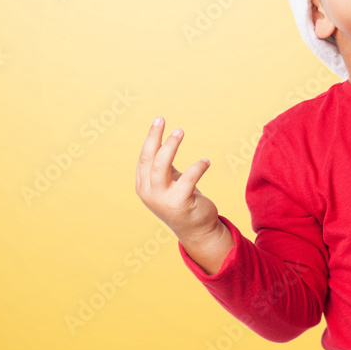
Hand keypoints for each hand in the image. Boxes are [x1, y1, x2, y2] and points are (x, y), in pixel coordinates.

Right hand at [135, 117, 219, 241]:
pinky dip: (198, 167)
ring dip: (170, 146)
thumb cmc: (183, 201)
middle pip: (149, 159)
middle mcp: (149, 193)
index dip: (151, 138)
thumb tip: (164, 142)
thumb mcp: (169, 182)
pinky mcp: (180, 203)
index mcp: (144, 186)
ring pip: (161, 166)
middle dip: (154, 137)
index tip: (158, 121)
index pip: (144, 158)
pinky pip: (188, 179)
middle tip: (162, 119)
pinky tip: (206, 161)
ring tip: (180, 131)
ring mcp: (163, 199)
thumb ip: (163, 166)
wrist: (197, 229)